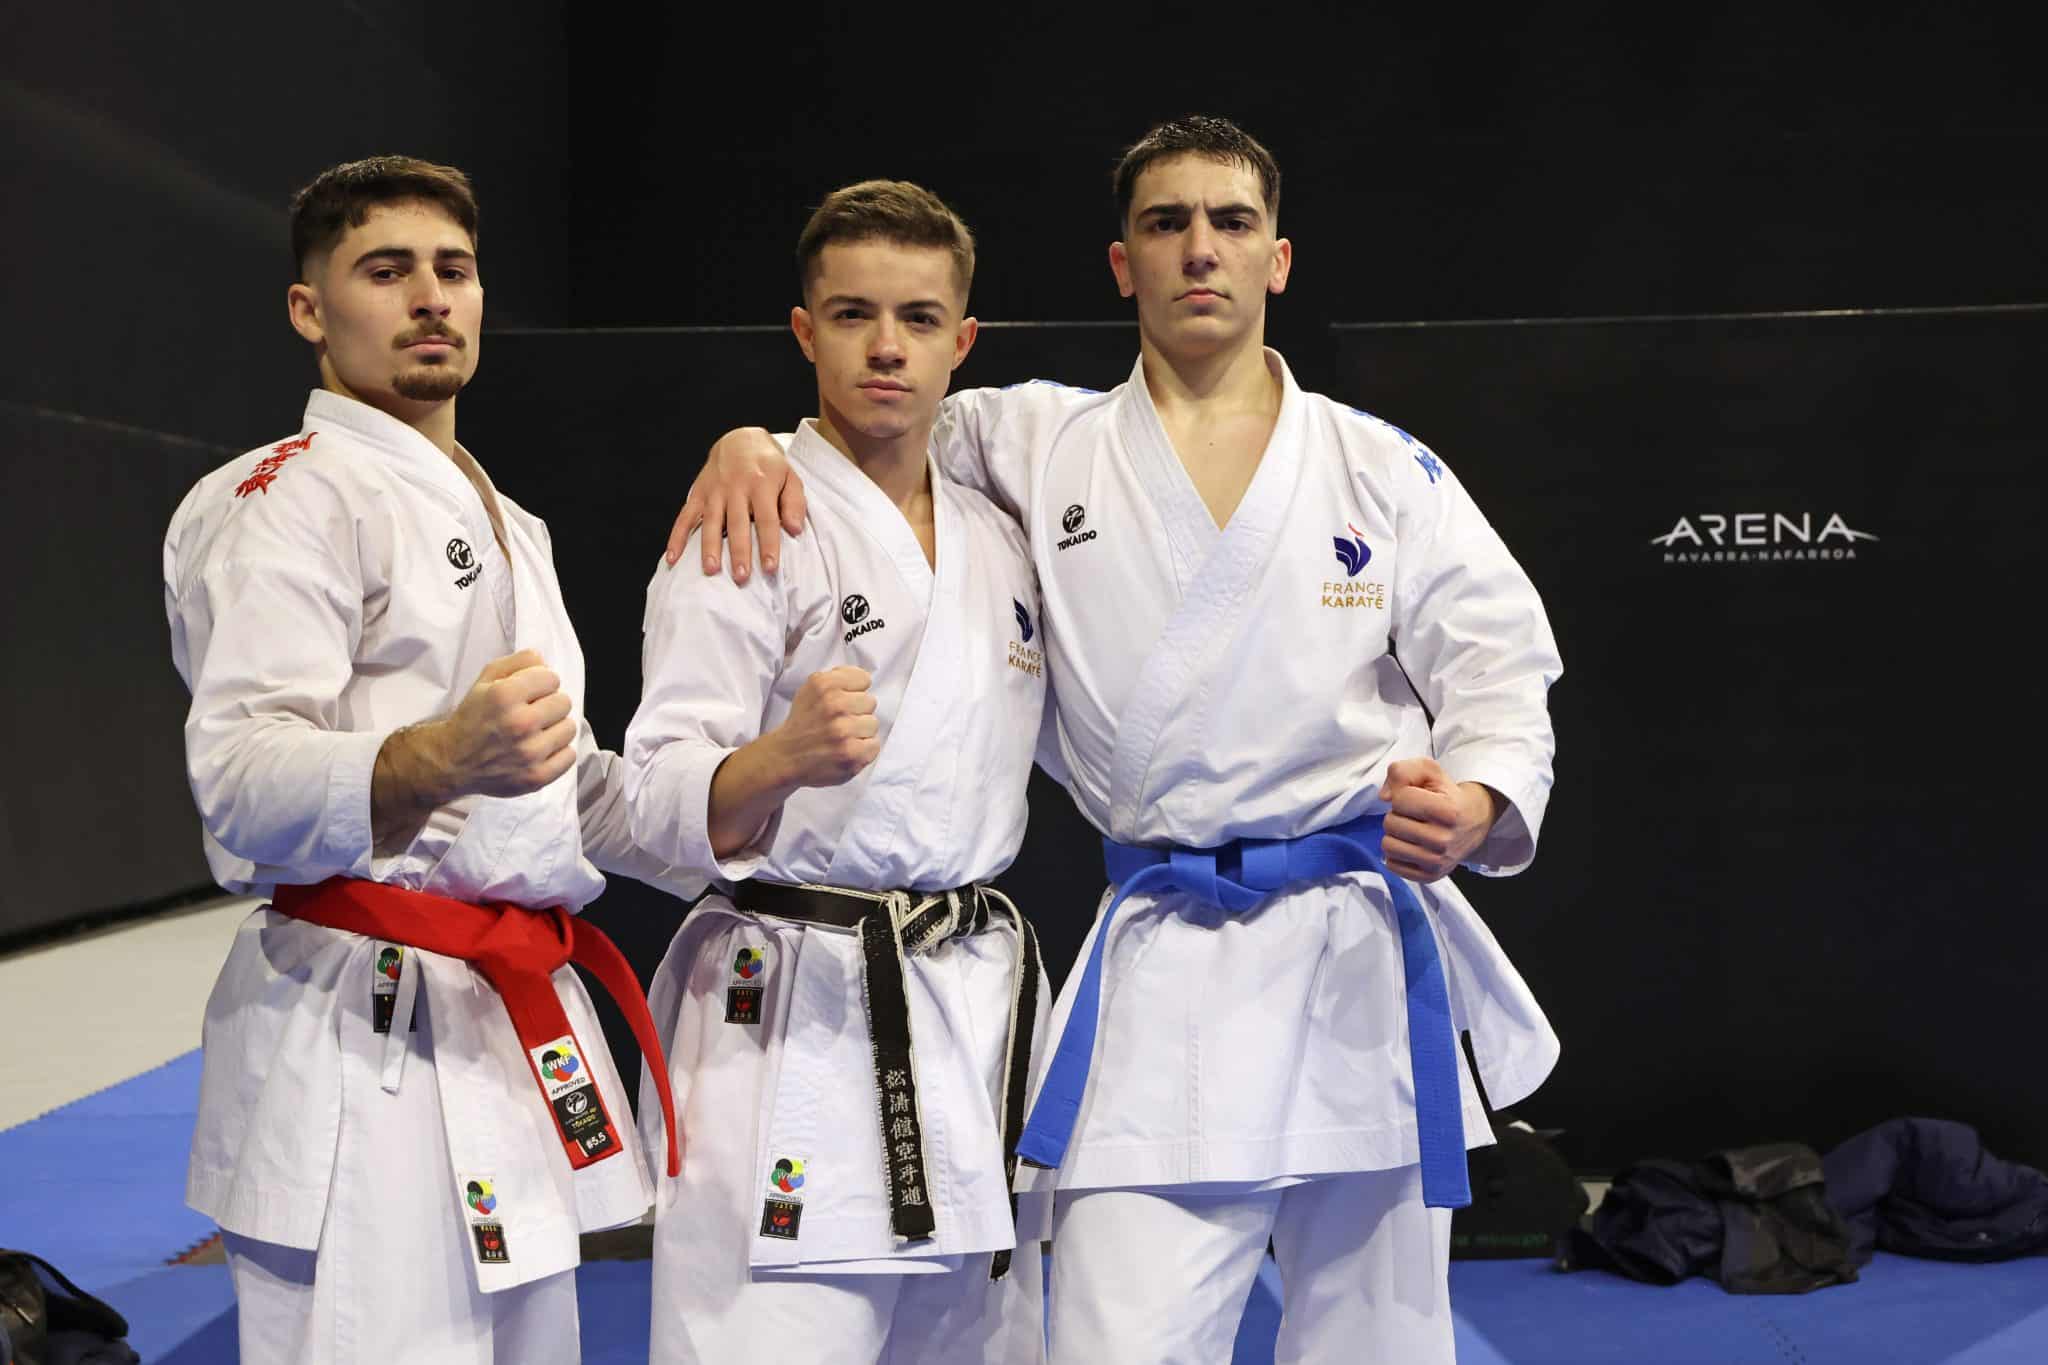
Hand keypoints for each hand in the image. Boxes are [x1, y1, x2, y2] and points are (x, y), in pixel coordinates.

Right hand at [430, 650, 577, 798]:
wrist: (453, 761)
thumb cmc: (472, 718)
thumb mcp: (485, 680)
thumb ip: (517, 662)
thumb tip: (545, 661)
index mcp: (504, 696)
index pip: (551, 678)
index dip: (541, 682)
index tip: (530, 692)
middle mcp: (519, 723)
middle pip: (564, 702)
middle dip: (549, 704)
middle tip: (532, 712)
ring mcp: (529, 753)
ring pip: (569, 728)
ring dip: (555, 728)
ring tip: (536, 731)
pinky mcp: (536, 776)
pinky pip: (569, 756)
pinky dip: (558, 752)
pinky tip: (540, 749)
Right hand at [663, 427, 807, 583]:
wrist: (740, 440)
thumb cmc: (769, 466)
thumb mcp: (790, 477)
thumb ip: (794, 503)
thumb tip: (795, 529)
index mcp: (761, 484)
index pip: (766, 519)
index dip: (768, 544)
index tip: (769, 568)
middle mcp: (736, 487)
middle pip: (737, 524)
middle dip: (739, 552)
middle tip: (741, 577)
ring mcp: (714, 491)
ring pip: (711, 522)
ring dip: (710, 547)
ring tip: (711, 570)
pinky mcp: (698, 493)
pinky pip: (685, 517)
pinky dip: (677, 537)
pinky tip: (673, 558)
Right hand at [766, 666, 879, 787]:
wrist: (785, 757)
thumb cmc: (803, 722)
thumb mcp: (810, 689)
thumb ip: (837, 678)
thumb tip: (864, 680)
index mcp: (824, 684)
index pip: (864, 679)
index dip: (854, 691)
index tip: (844, 700)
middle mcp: (834, 705)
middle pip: (870, 702)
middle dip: (857, 711)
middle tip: (840, 722)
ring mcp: (844, 731)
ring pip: (873, 724)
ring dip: (860, 732)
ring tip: (842, 737)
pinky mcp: (851, 754)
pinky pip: (874, 745)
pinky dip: (863, 750)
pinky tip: (846, 750)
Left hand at [1378, 757, 1500, 883]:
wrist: (1473, 822)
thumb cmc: (1446, 795)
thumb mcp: (1429, 771)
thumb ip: (1402, 771)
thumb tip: (1384, 797)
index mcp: (1447, 811)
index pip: (1399, 799)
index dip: (1403, 794)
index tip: (1418, 798)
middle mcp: (1444, 840)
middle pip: (1390, 823)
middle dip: (1398, 815)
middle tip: (1415, 815)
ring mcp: (1437, 862)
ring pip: (1388, 845)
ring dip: (1395, 834)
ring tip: (1412, 829)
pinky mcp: (1430, 876)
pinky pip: (1392, 865)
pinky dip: (1397, 853)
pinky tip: (1411, 845)